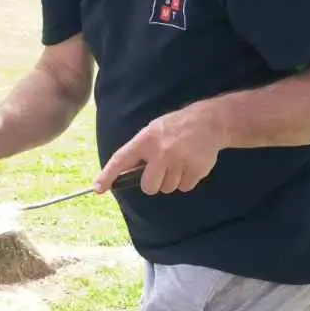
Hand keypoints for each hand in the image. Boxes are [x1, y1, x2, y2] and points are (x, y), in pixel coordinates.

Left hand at [96, 104, 220, 194]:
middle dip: (153, 183)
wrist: (210, 122)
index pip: (121, 159)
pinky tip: (189, 164)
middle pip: (149, 187)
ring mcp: (179, 161)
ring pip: (168, 188)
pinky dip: (186, 180)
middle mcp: (161, 151)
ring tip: (179, 161)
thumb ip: (141, 151)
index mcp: (146, 139)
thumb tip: (124, 175)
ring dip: (172, 180)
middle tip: (161, 169)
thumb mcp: (153, 130)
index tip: (99, 188)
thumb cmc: (176, 128)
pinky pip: (184, 187)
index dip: (108, 175)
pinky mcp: (196, 170)